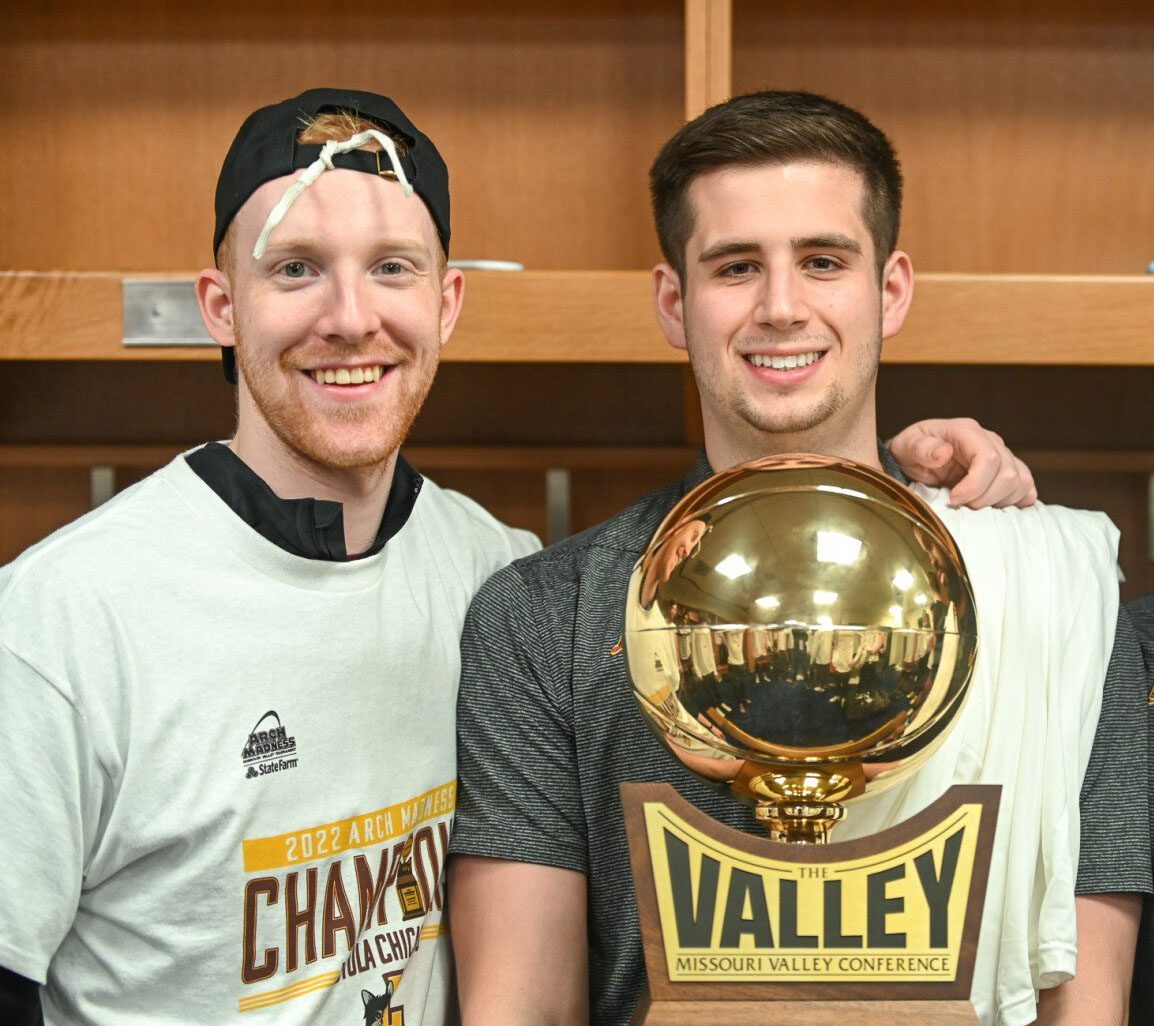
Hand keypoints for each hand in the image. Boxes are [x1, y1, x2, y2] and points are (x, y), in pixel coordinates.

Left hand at [889, 418, 1036, 508]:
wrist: (915, 459)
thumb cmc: (910, 452)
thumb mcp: (905, 447)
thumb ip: (920, 448)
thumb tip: (944, 452)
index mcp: (967, 431)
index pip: (990, 458)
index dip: (976, 485)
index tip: (954, 498)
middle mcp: (991, 441)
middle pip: (1008, 474)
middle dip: (984, 498)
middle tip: (959, 503)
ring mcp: (1004, 456)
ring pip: (1021, 482)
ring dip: (998, 501)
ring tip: (972, 504)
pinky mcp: (1009, 472)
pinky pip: (1027, 488)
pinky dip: (1014, 502)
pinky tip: (992, 505)